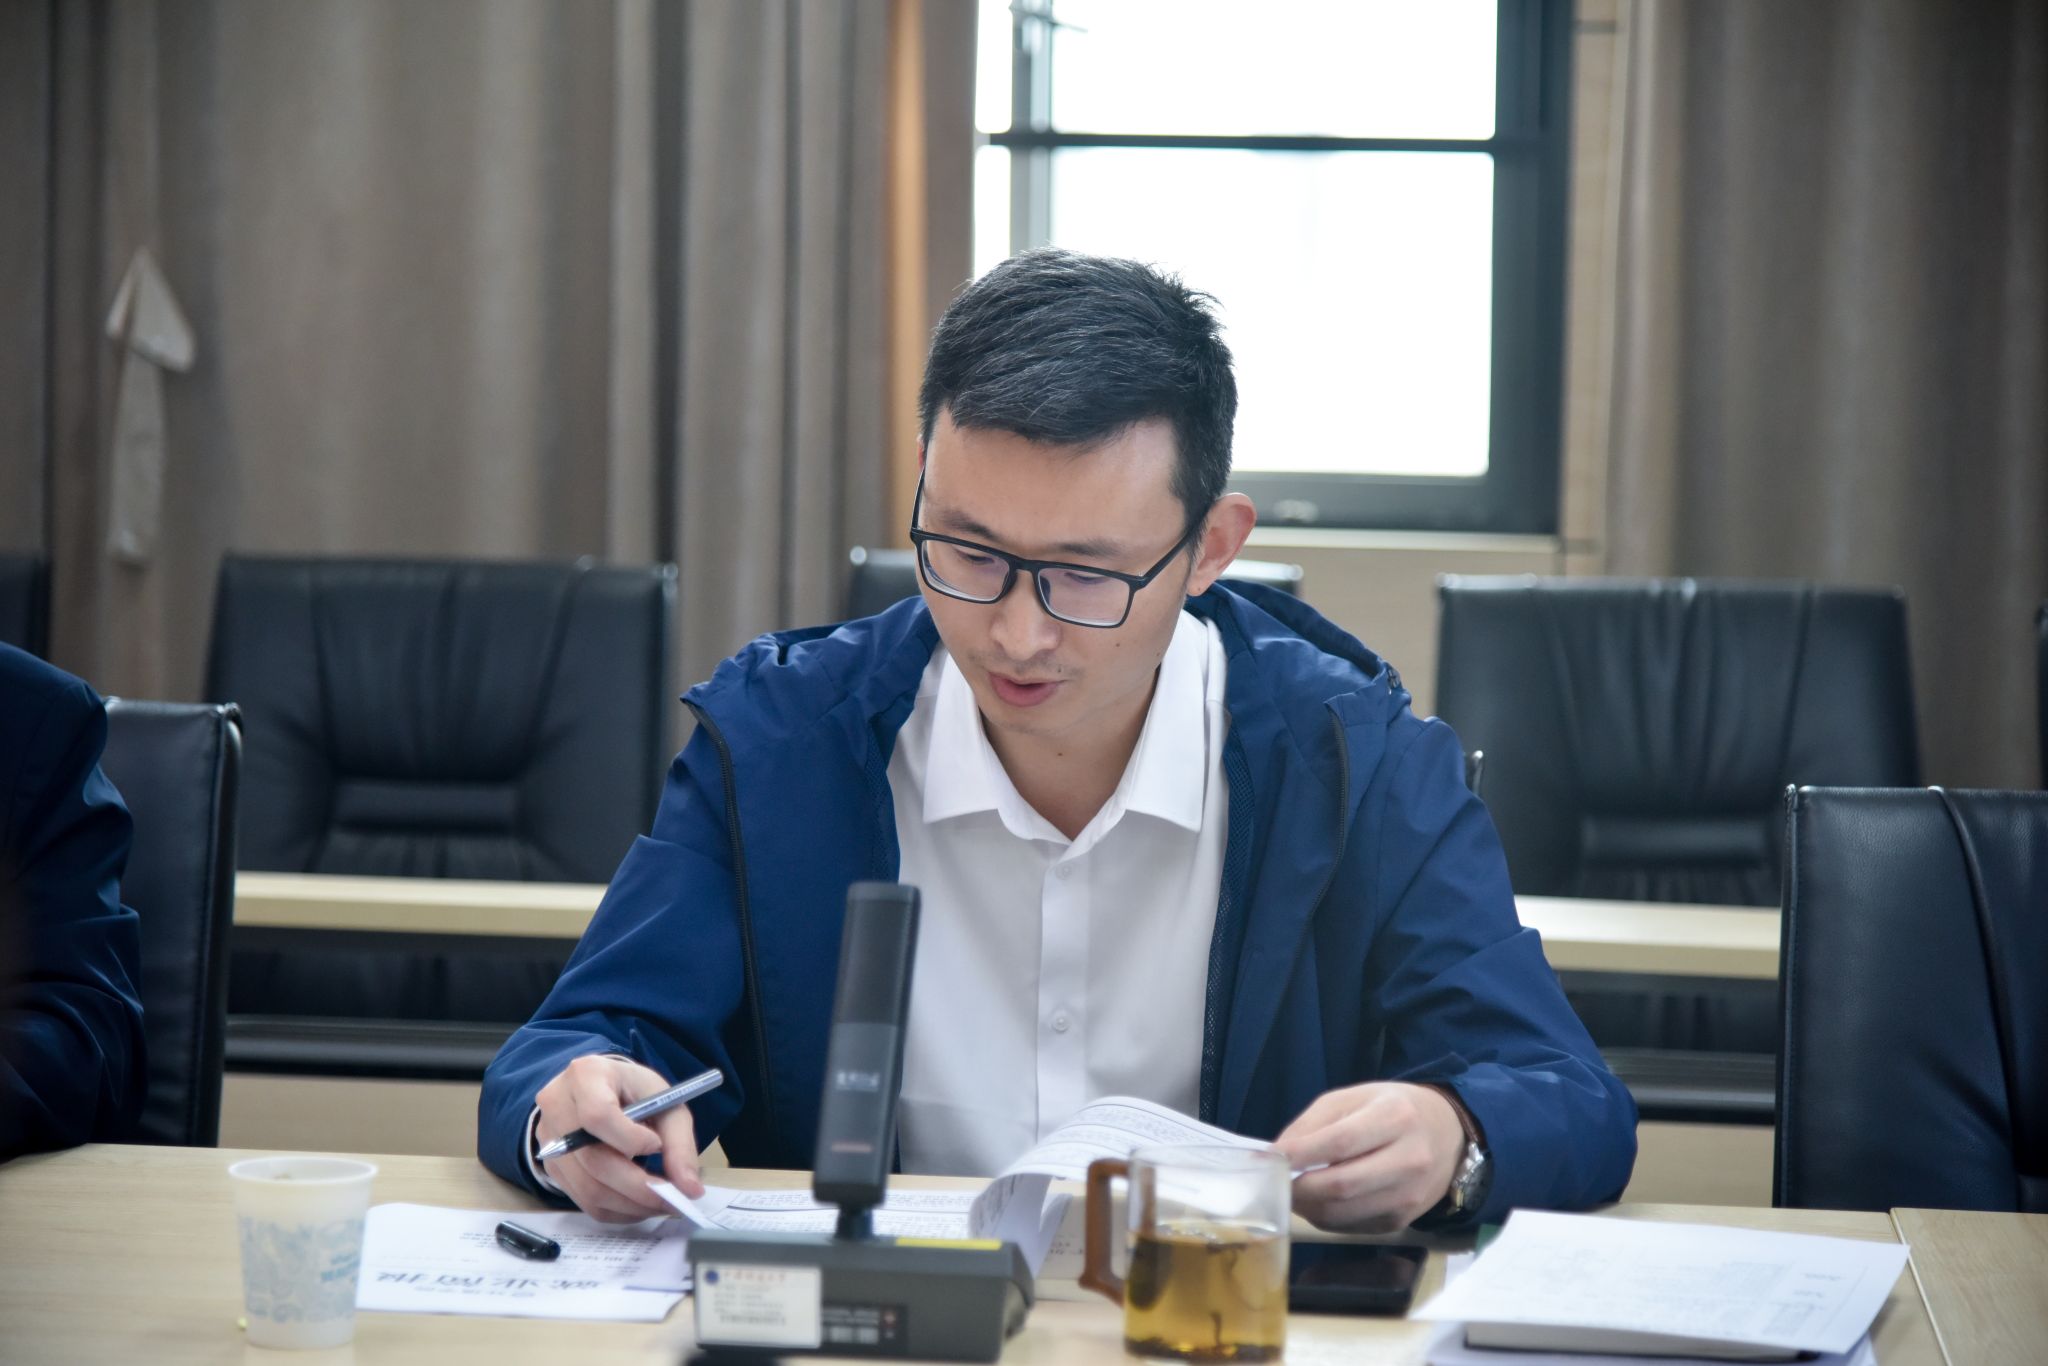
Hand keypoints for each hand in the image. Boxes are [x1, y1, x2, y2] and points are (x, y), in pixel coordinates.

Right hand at [534, 1054, 704, 1222]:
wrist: (602, 1091)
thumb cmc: (635, 1093)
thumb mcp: (665, 1102)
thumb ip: (680, 1143)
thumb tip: (690, 1189)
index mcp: (586, 1076)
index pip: (598, 1115)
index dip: (630, 1139)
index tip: (657, 1146)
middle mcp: (557, 1107)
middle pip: (594, 1160)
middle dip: (639, 1187)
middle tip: (672, 1199)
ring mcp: (548, 1140)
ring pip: (588, 1189)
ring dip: (631, 1205)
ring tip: (660, 1203)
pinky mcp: (551, 1168)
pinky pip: (583, 1201)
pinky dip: (617, 1210)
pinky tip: (639, 1203)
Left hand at [1273, 1081, 1465, 1232]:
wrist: (1447, 1134)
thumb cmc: (1390, 1109)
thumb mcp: (1352, 1098)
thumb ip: (1312, 1124)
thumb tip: (1277, 1155)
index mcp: (1395, 1118)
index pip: (1340, 1143)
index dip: (1299, 1155)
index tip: (1268, 1159)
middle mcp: (1409, 1160)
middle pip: (1340, 1186)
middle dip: (1298, 1188)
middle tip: (1275, 1182)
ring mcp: (1408, 1196)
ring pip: (1343, 1213)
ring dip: (1307, 1207)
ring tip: (1294, 1191)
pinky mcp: (1403, 1221)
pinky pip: (1352, 1227)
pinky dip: (1326, 1217)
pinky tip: (1319, 1201)